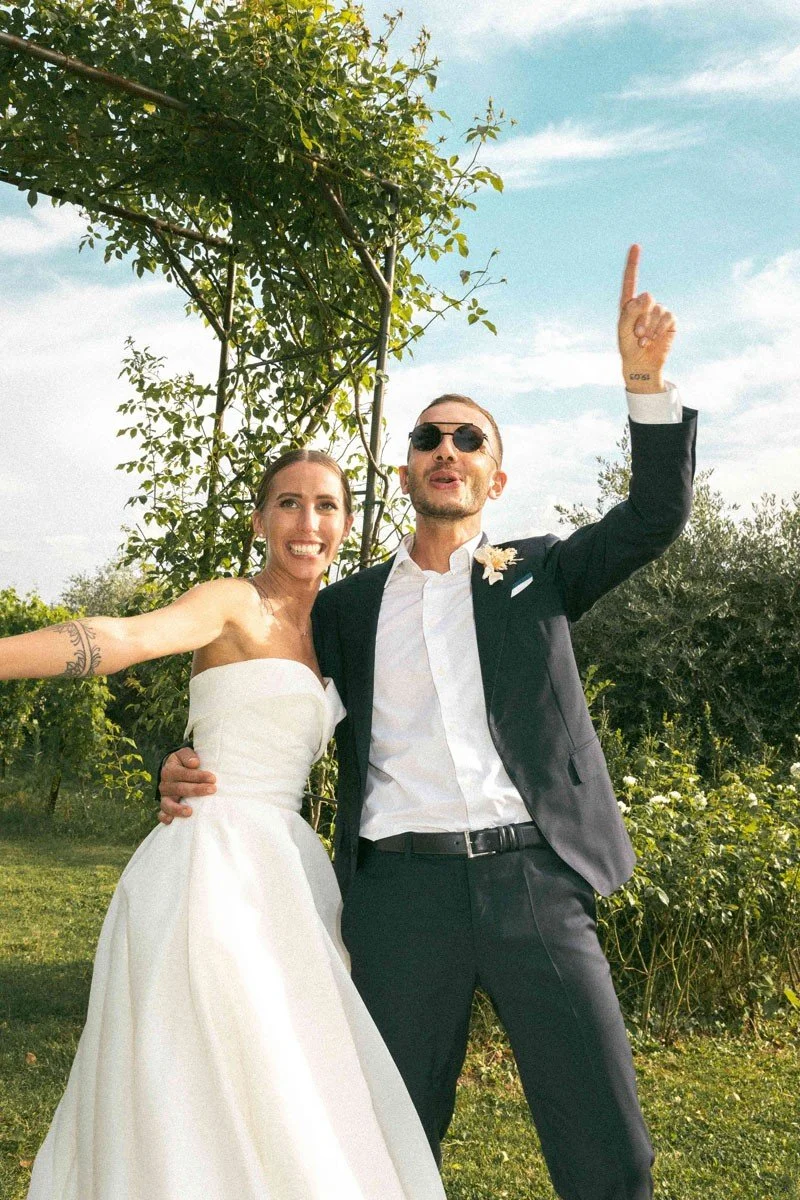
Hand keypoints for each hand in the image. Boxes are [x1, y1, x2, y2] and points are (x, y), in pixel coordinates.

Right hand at [157, 747, 215, 824]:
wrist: (174, 769)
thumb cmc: (184, 762)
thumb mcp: (184, 754)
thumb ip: (188, 756)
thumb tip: (194, 764)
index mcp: (170, 770)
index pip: (184, 773)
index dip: (198, 776)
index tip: (213, 778)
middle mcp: (165, 784)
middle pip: (180, 788)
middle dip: (197, 790)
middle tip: (212, 790)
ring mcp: (164, 796)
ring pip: (168, 803)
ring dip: (178, 808)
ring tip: (190, 812)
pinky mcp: (165, 806)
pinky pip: (162, 813)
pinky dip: (165, 817)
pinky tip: (171, 821)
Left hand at [617, 244, 676, 392]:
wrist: (641, 364)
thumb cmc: (628, 347)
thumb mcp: (623, 330)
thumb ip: (630, 312)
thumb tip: (646, 295)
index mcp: (629, 304)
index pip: (630, 281)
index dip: (633, 263)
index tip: (635, 246)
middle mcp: (644, 304)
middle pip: (645, 298)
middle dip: (641, 318)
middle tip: (637, 334)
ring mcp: (658, 311)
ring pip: (657, 310)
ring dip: (649, 327)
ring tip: (644, 340)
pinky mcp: (670, 320)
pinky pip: (667, 317)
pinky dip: (659, 329)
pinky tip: (653, 340)